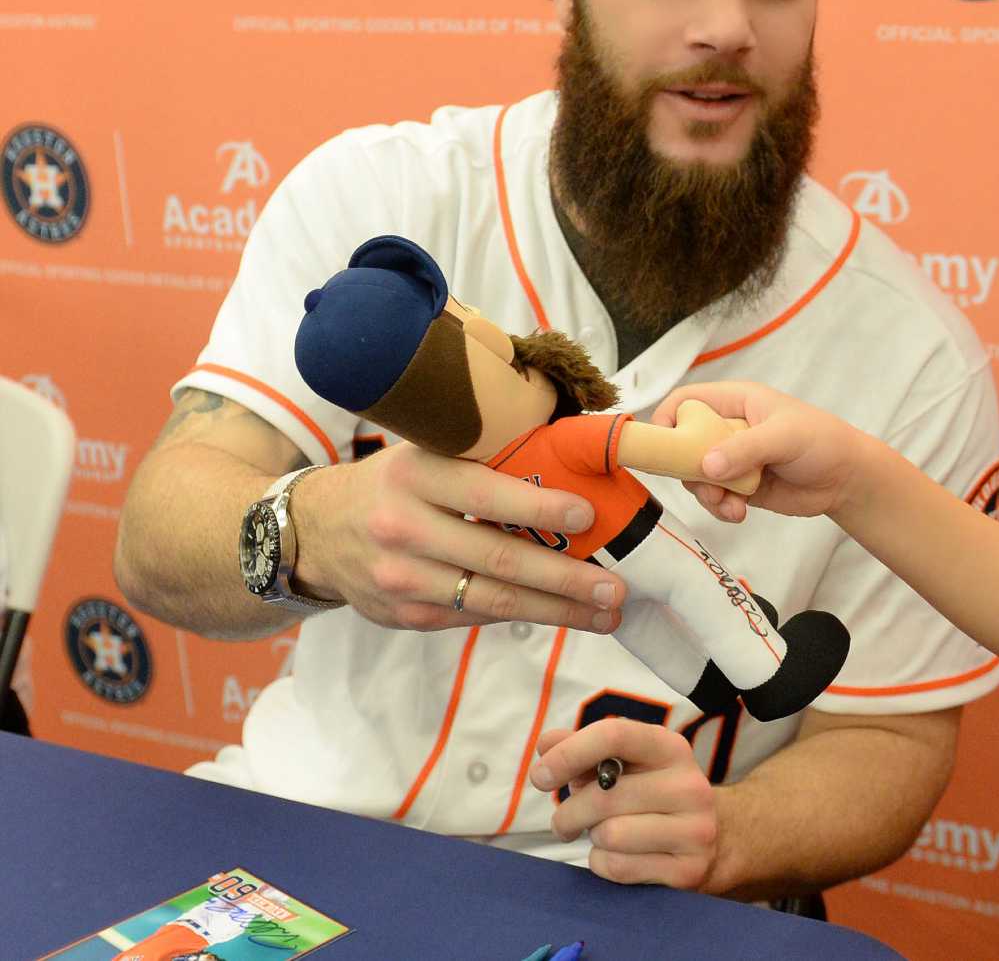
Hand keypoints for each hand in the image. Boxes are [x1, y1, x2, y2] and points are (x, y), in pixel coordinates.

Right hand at [291, 444, 623, 633]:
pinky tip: (560, 614)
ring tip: (603, 614)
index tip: (587, 517)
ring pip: (491, 601)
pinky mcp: (405, 615)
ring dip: (555, 611)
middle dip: (564, 579)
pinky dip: (522, 617)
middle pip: (497, 558)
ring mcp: (402, 578)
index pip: (485, 493)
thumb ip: (485, 454)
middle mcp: (403, 527)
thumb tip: (573, 454)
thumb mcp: (426, 451)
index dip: (539, 507)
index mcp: (416, 475)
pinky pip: (474, 618)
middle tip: (614, 589)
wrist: (314, 530)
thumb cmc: (395, 482)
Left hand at [532, 718, 717, 889]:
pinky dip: (604, 864)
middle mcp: (689, 784)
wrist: (713, 837)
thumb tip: (545, 743)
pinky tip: (619, 855)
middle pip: (603, 796)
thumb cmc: (651, 794)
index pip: (615, 735)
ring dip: (592, 839)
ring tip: (603, 834)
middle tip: (565, 822)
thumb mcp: (624, 764)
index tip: (540, 776)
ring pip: (609, 834)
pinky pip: (619, 867)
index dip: (569, 754)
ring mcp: (695, 828)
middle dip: (570, 813)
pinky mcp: (688, 869)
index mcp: (670, 748)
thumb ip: (583, 750)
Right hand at [653, 382, 881, 523]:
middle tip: (705, 485)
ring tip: (730, 504)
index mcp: (736, 402)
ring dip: (707, 494)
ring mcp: (732, 459)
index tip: (660, 447)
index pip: (686, 401)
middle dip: (687, 469)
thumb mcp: (784, 437)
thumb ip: (745, 448)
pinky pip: (714, 498)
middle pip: (682, 444)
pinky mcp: (738, 486)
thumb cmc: (822, 441)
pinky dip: (720, 508)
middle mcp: (727, 429)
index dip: (667, 419)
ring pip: (695, 476)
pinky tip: (738, 513)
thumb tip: (707, 465)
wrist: (846, 479)